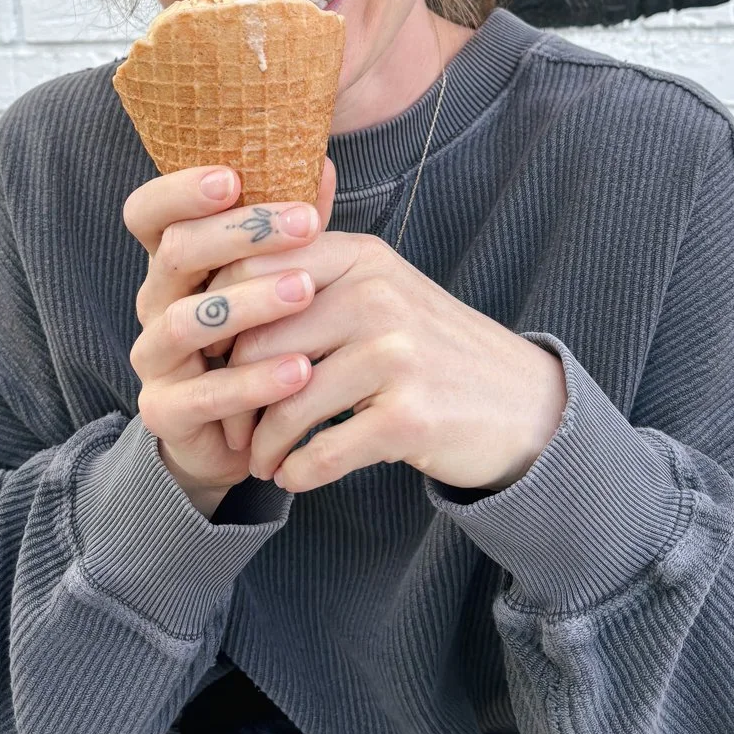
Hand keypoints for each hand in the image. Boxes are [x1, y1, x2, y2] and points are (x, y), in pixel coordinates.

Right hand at [122, 160, 335, 515]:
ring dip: (250, 302)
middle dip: (242, 234)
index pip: (148, 212)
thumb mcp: (275, 278)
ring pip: (188, 320)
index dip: (179, 190)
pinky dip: (255, 380)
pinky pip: (205, 394)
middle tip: (305, 224)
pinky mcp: (164, 411)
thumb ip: (291, 228)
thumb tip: (321, 162)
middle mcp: (153, 302)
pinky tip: (301, 369)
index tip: (232, 176)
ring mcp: (153, 358)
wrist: (244, 434)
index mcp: (173, 262)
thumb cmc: (263, 338)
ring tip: (307, 291)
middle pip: (175, 253)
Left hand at [203, 233, 568, 494]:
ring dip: (263, 444)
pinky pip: (322, 452)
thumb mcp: (380, 288)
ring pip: (287, 404)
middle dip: (234, 394)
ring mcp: (396, 355)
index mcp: (360, 256)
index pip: (254, 270)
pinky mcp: (409, 416)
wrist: (521, 402)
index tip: (212, 358)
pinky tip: (295, 476)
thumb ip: (310, 278)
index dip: (219, 319)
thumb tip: (212, 292)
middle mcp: (377, 295)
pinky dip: (298, 473)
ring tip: (260, 459)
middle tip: (231, 427)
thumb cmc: (431, 347)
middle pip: (260, 343)